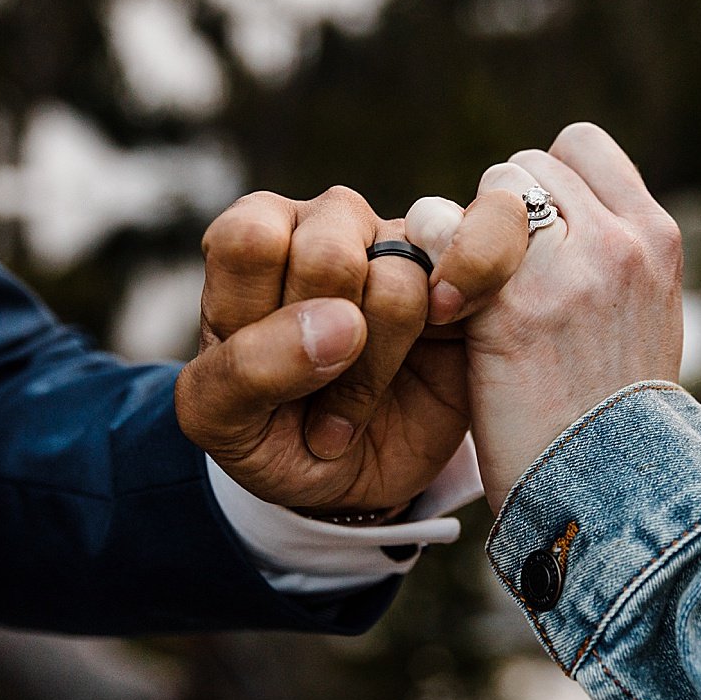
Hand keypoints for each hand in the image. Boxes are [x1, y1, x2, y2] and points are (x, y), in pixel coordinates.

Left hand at [173, 186, 528, 515]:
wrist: (350, 476)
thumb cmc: (272, 434)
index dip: (265, 317)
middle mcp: (327, 223)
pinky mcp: (464, 271)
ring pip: (396, 280)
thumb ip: (247, 368)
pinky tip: (438, 352)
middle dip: (323, 352)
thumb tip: (343, 322)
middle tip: (314, 396)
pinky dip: (459, 317)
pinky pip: (478, 263)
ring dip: (376, 367)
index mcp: (252, 237)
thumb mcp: (222, 419)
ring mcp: (400, 241)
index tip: (264, 369)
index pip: (250, 239)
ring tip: (355, 402)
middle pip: (327, 256)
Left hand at [407, 123, 683, 509]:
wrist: (615, 496)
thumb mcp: (646, 319)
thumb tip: (556, 211)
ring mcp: (568, 268)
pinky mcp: (511, 306)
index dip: (544, 182)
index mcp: (657, 238)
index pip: (580, 146)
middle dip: (497, 215)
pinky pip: (443, 235)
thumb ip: (611, 258)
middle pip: (523, 167)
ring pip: (485, 195)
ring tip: (464, 293)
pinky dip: (431, 264)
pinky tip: (440, 312)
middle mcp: (618, 240)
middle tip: (490, 278)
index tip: (532, 238)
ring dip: (463, 235)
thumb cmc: (618, 420)